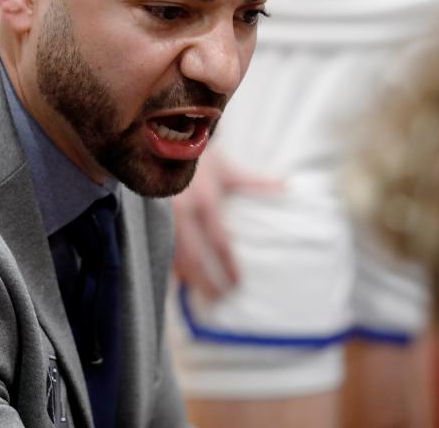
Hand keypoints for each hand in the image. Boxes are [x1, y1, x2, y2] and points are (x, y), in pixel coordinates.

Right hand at [172, 145, 279, 299]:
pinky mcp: (151, 216)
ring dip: (186, 278)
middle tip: (218, 299)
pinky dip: (169, 265)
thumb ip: (256, 182)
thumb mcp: (229, 170)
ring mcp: (164, 216)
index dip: (228, 266)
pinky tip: (177, 279)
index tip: (237, 284)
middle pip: (195, 258)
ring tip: (198, 296)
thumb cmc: (203, 156)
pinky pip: (160, 247)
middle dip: (206, 281)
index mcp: (206, 203)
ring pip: (174, 256)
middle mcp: (183, 213)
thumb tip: (287, 184)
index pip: (219, 243)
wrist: (169, 139)